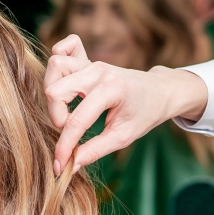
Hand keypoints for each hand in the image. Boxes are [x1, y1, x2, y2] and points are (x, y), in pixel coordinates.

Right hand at [44, 34, 207, 173]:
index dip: (64, 145)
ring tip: (67, 112)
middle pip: (55, 90)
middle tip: (70, 131)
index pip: (77, 120)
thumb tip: (71, 165)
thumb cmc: (145, 114)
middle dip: (56, 117)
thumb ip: (95, 151)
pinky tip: (65, 82)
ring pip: (55, 66)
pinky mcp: (88, 60)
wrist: (159, 91)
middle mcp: (98, 71)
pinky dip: (58, 64)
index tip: (61, 165)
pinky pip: (63, 49)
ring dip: (54, 93)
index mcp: (111, 90)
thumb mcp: (123, 137)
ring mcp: (92, 62)